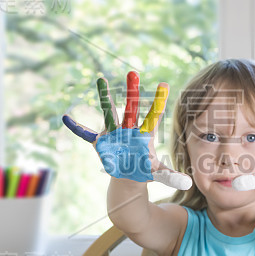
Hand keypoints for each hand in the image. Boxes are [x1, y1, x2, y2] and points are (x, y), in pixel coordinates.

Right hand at [61, 71, 191, 190]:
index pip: (154, 116)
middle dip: (132, 92)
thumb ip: (172, 176)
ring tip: (101, 79)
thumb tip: (188, 183)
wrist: (127, 176)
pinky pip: (87, 134)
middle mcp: (129, 129)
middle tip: (133, 73)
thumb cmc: (144, 170)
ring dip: (105, 98)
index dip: (159, 102)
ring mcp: (114, 133)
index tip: (165, 85)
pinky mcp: (101, 142)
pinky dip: (77, 128)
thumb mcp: (158, 174)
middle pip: (132, 108)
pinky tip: (66, 118)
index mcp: (144, 135)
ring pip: (109, 113)